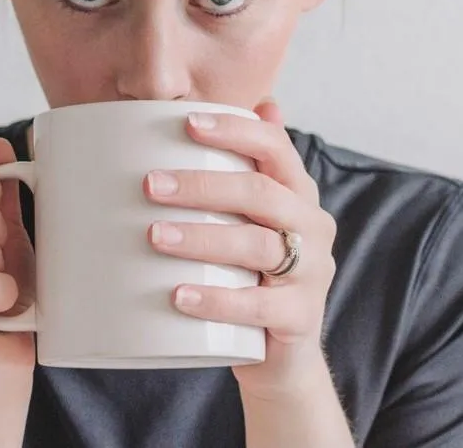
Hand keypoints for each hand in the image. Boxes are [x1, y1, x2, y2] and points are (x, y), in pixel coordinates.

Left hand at [143, 99, 336, 399]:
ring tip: (155, 235)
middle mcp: (311, 224)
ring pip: (256, 245)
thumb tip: (228, 111)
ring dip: (201, 238)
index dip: (234, 130)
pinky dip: (215, 299)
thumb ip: (236, 169)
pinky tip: (179, 294)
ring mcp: (312, 271)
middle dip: (201, 185)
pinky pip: (258, 305)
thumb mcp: (249, 218)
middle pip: (259, 192)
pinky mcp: (301, 317)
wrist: (285, 351)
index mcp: (297, 190)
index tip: (187, 123)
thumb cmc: (255, 270)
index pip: (274, 145)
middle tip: (150, 186)